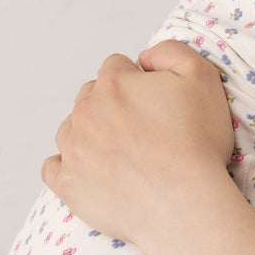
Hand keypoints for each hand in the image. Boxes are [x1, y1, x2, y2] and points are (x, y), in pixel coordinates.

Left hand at [41, 42, 233, 246]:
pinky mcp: (68, 183)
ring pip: (71, 129)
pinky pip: (53, 168)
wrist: (184, 203)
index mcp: (114, 82)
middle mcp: (85, 110)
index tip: (156, 104)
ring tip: (121, 155)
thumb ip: (170, 51)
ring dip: (90, 135)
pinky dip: (67, 167)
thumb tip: (145, 57)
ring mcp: (73, 147)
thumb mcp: (202, 76)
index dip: (139, 82)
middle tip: (142, 132)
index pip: (117, 67)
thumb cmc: (197, 144)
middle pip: (91, 96)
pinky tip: (89, 171)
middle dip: (112, 107)